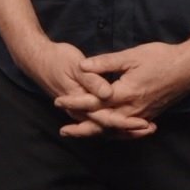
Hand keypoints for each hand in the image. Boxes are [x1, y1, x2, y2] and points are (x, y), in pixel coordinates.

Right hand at [13, 39, 154, 137]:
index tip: (144, 123)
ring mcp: (81, 111)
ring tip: (147, 128)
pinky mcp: (83, 107)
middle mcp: (80, 112)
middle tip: (151, 128)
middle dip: (131, 130)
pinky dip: (117, 123)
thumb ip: (92, 80)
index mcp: (81, 102)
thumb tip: (107, 92)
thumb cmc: (57, 59)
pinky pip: (102, 121)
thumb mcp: (74, 65)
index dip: (127, 122)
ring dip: (126, 129)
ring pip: (106, 127)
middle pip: (109, 128)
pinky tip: (130, 121)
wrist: (37, 60)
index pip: (106, 119)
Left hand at [54, 41, 189, 139]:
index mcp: (125, 92)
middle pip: (101, 123)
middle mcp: (132, 109)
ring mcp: (141, 115)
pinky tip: (106, 132)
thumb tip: (83, 66)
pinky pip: (127, 129)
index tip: (58, 101)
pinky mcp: (149, 116)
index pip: (94, 101)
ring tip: (80, 134)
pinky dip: (113, 132)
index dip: (74, 102)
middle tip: (63, 130)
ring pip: (114, 129)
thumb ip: (106, 63)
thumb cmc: (162, 58)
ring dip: (96, 132)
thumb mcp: (132, 56)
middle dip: (81, 127)